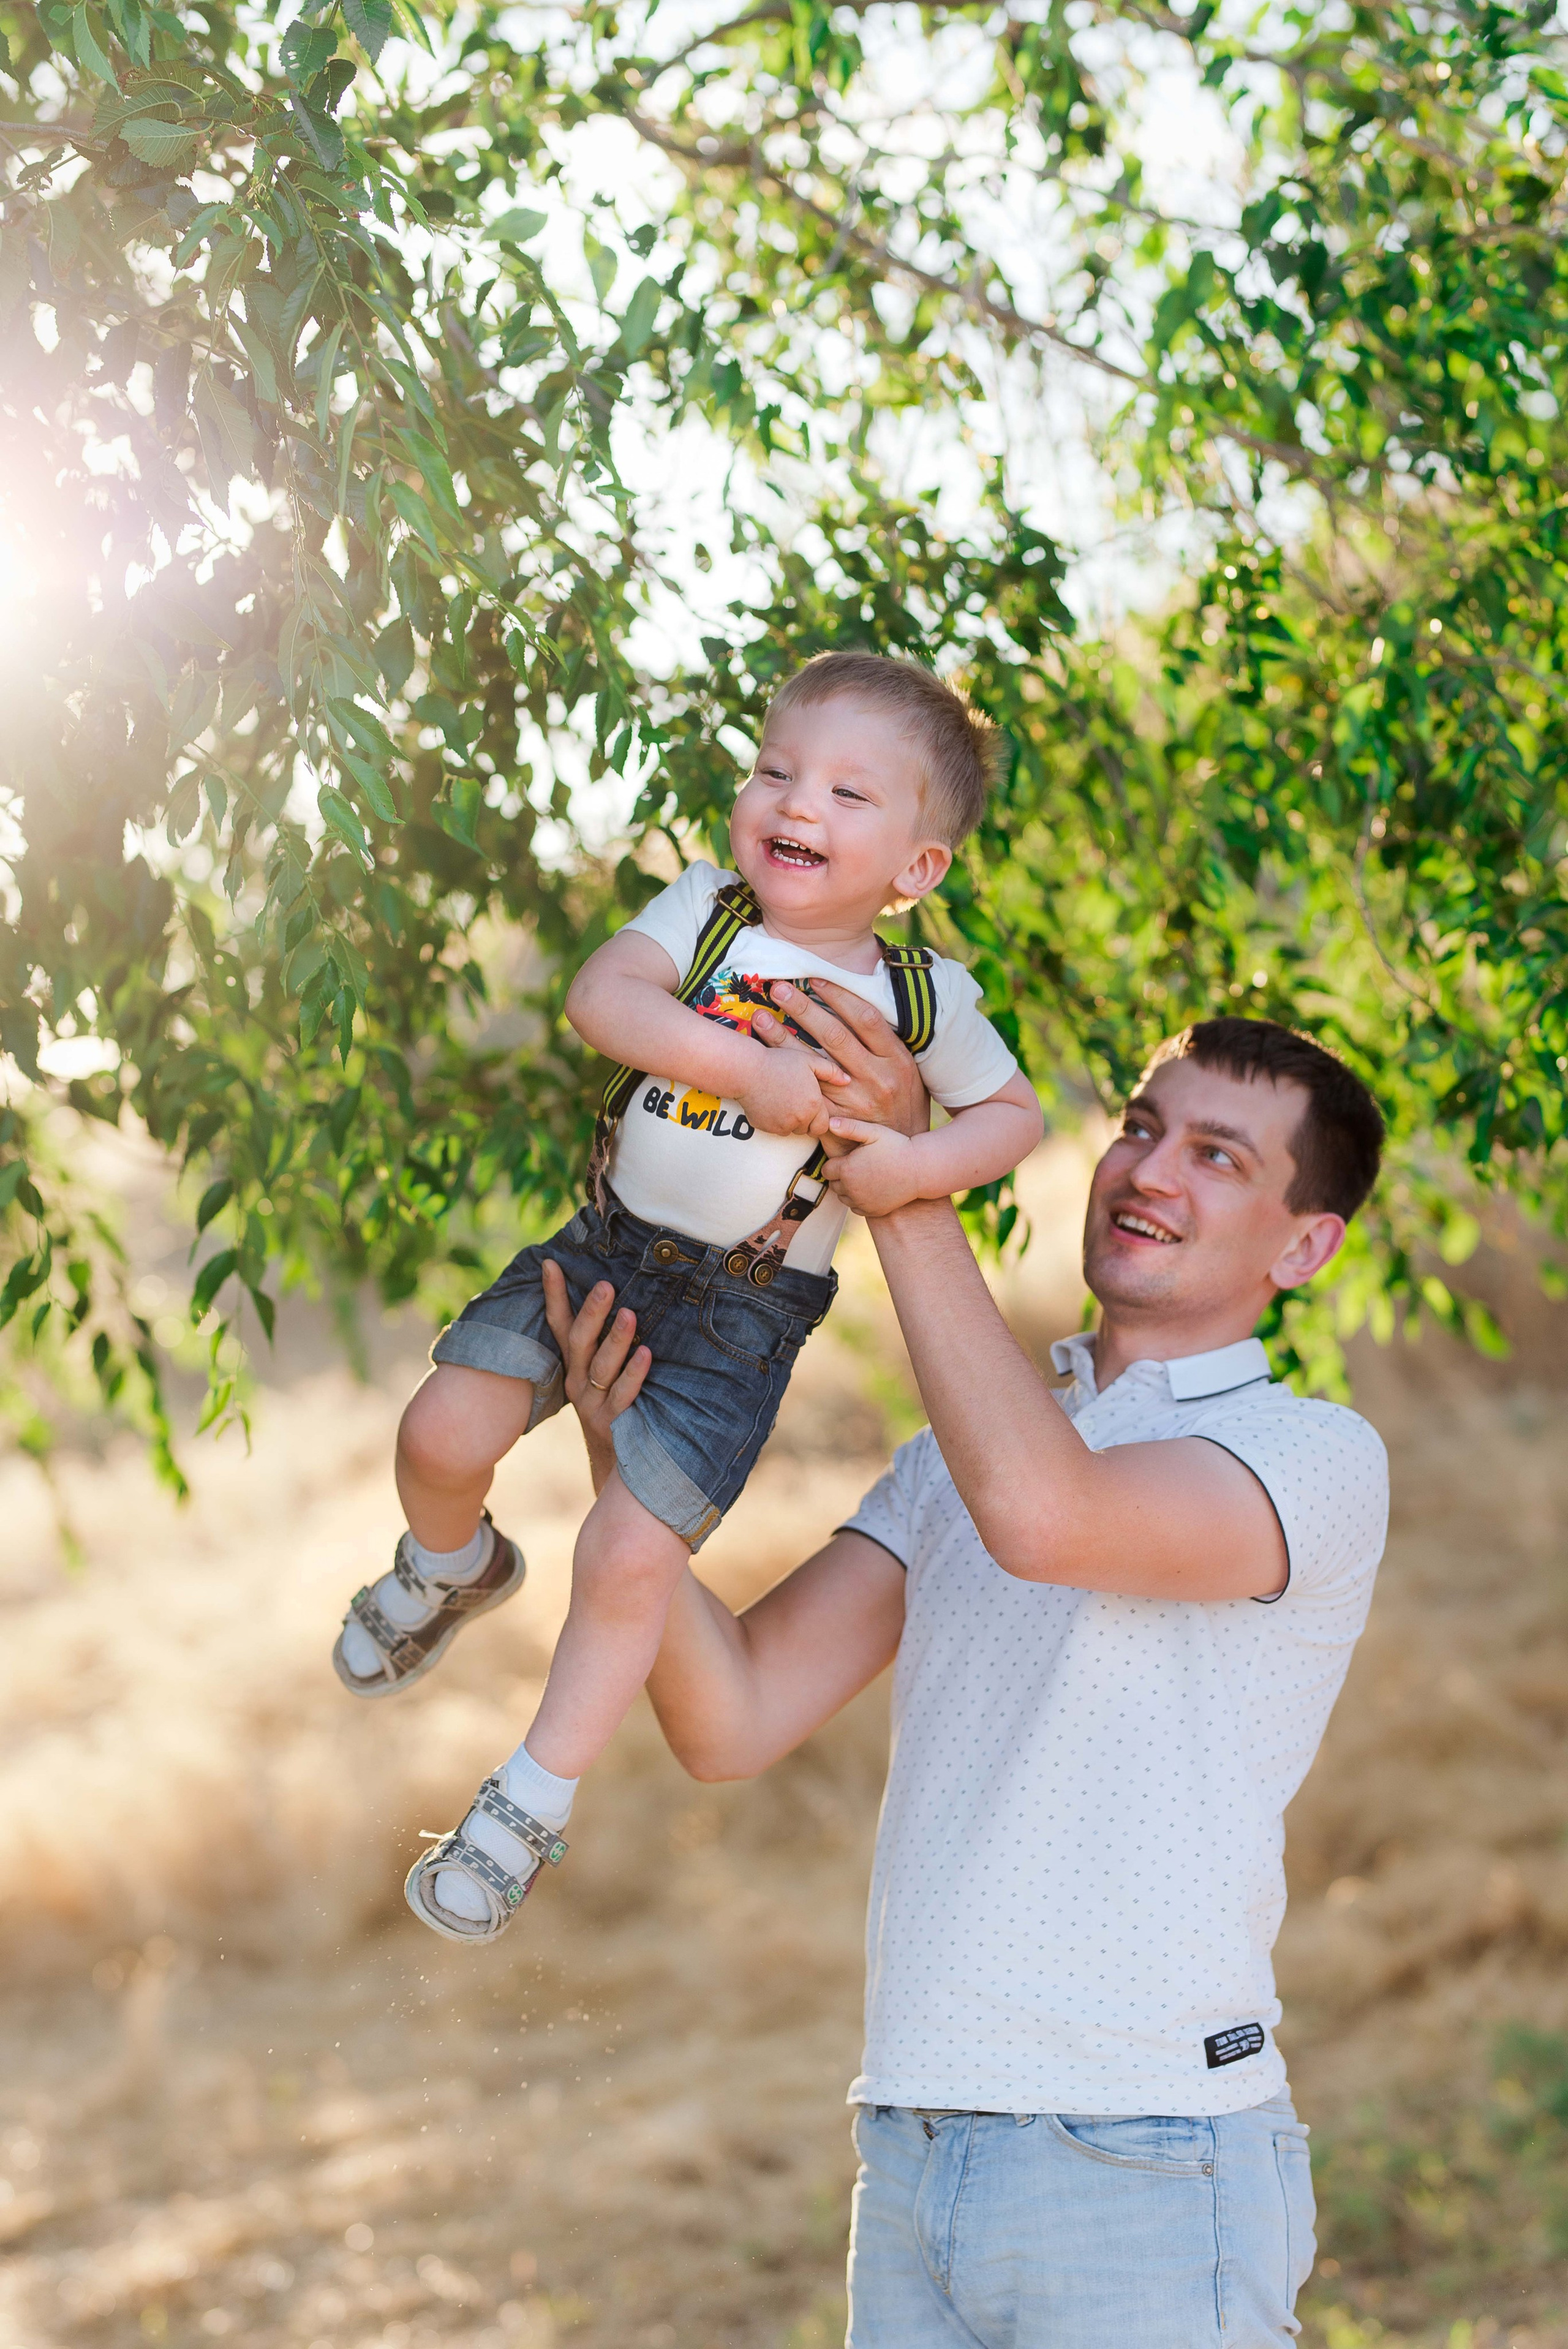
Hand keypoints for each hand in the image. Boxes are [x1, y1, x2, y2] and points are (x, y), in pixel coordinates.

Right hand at [541, 1259, 649, 1490]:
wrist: (613, 1464)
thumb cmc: (609, 1405)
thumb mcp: (598, 1372)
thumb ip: (601, 1339)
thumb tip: (611, 1296)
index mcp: (572, 1365)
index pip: (559, 1324)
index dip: (554, 1295)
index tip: (551, 1263)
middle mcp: (578, 1381)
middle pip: (580, 1342)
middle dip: (592, 1312)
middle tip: (605, 1285)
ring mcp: (594, 1403)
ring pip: (602, 1368)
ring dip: (617, 1340)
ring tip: (630, 1315)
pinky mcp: (613, 1423)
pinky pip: (624, 1395)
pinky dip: (635, 1375)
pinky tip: (647, 1355)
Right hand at [734, 1042, 834, 1138]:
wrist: (748, 1070)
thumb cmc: (779, 1062)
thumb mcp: (809, 1061)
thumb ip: (831, 1072)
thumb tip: (847, 1080)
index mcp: (813, 1105)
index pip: (823, 1126)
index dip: (818, 1118)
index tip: (811, 1106)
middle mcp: (799, 1119)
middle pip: (807, 1130)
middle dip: (805, 1120)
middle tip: (795, 1101)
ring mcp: (781, 1125)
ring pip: (790, 1130)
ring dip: (790, 1121)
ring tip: (782, 1100)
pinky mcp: (765, 1128)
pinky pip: (774, 1130)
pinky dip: (774, 1121)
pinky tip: (770, 1103)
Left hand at [754, 979, 928, 1136]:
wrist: (905, 1155)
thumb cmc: (905, 1104)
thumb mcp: (909, 1070)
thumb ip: (887, 1044)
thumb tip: (859, 1008)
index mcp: (897, 1059)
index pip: (865, 1018)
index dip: (838, 996)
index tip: (814, 979)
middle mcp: (875, 1077)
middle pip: (834, 1035)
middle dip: (803, 1009)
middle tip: (778, 988)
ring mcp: (853, 1100)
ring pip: (814, 1063)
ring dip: (784, 1037)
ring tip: (760, 1016)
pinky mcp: (835, 1119)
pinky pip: (806, 1091)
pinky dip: (787, 1072)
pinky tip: (768, 1058)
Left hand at [821, 1119, 925, 1216]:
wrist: (919, 1169)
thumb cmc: (896, 1146)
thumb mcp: (873, 1132)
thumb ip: (849, 1127)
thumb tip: (829, 1122)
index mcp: (847, 1170)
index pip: (826, 1170)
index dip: (836, 1163)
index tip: (850, 1157)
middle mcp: (851, 1190)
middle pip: (833, 1185)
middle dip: (841, 1176)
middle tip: (859, 1165)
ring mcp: (862, 1202)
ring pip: (843, 1197)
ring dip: (848, 1189)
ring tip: (865, 1176)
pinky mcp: (872, 1212)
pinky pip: (855, 1208)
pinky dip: (859, 1200)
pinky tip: (871, 1188)